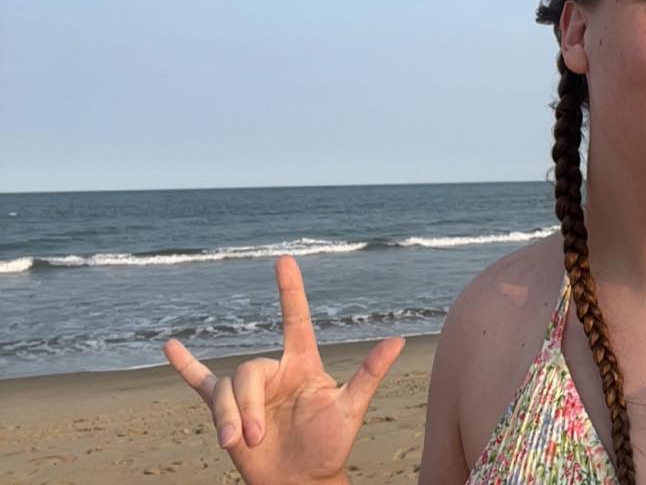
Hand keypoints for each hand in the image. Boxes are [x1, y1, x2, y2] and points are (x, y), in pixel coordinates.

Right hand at [164, 255, 404, 484]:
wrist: (301, 482)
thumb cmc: (330, 446)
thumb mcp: (351, 409)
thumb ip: (369, 373)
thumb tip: (398, 340)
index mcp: (303, 365)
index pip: (294, 319)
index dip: (290, 290)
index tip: (284, 260)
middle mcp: (276, 373)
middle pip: (248, 372)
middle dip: (248, 406)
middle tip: (256, 438)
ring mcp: (250, 392)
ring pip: (227, 391)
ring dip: (230, 418)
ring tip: (240, 445)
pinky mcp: (228, 411)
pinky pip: (202, 383)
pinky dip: (186, 366)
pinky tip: (169, 347)